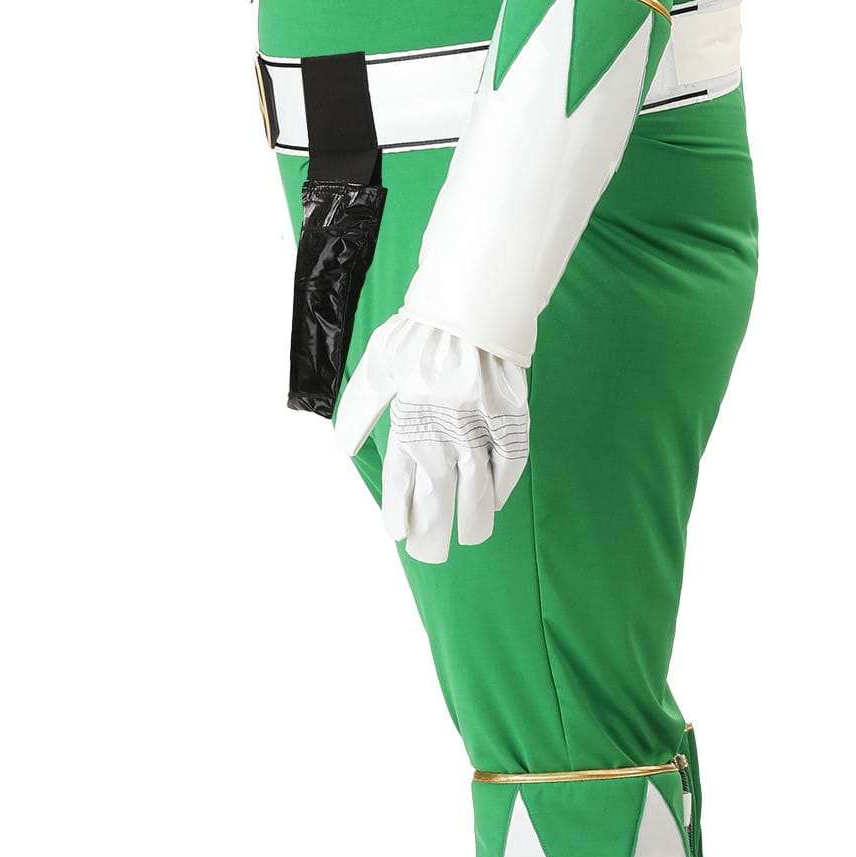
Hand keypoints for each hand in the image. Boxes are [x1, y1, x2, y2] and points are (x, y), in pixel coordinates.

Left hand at [334, 311, 529, 564]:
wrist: (468, 302)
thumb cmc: (417, 332)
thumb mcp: (378, 365)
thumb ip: (361, 408)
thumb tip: (345, 447)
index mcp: (409, 418)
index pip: (401, 479)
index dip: (400, 510)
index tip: (399, 534)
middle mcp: (443, 427)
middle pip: (438, 492)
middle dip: (434, 527)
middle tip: (431, 554)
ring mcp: (479, 423)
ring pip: (478, 483)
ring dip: (475, 515)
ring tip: (473, 537)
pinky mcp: (510, 413)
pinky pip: (510, 457)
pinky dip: (506, 482)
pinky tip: (498, 499)